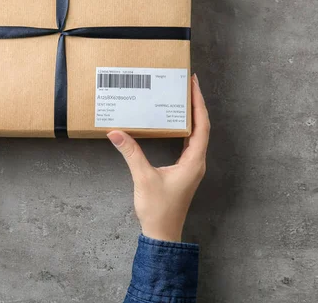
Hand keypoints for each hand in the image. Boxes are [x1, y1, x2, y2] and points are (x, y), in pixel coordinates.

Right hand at [107, 74, 209, 241]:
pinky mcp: (183, 171)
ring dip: (190, 116)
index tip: (193, 84)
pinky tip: (173, 123)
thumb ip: (131, 153)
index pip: (201, 125)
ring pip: (195, 135)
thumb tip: (116, 132)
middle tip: (186, 85)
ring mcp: (191, 167)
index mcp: (194, 161)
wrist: (162, 233)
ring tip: (180, 98)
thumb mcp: (143, 178)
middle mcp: (196, 162)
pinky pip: (187, 144)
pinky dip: (183, 130)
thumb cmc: (158, 209)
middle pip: (201, 126)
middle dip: (195, 104)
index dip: (198, 102)